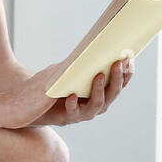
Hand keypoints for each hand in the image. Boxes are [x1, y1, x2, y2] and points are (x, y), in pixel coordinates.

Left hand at [0, 57, 134, 128]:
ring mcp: (83, 114)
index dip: (127, 72)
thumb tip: (92, 43)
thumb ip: (80, 62)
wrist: (32, 105)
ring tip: (98, 76)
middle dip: (117, 79)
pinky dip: (74, 104)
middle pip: (113, 94)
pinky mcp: (67, 118)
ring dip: (100, 90)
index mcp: (102, 92)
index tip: (129, 57)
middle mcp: (97, 105)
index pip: (120, 83)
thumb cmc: (54, 85)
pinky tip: (72, 95)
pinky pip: (74, 113)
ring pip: (98, 105)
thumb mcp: (68, 70)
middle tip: (117, 63)